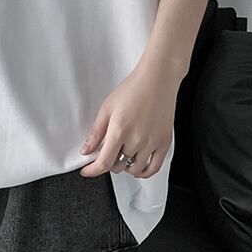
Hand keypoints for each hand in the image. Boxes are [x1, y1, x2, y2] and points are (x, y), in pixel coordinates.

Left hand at [78, 57, 182, 178]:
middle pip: (118, 166)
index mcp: (120, 130)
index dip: (93, 171)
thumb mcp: (107, 108)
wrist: (157, 80)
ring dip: (125, 166)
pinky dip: (144, 172)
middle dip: (109, 162)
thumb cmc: (132, 89)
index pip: (104, 163)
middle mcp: (137, 140)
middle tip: (108, 151)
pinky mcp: (165, 143)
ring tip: (123, 154)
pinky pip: (154, 168)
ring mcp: (152, 143)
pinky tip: (138, 165)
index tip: (87, 171)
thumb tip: (86, 151)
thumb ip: (96, 132)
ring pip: (135, 170)